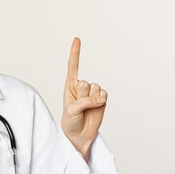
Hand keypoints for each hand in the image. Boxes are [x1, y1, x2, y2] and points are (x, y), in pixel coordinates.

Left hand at [61, 37, 107, 159]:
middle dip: (83, 96)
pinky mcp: (103, 98)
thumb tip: (102, 97)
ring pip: (95, 89)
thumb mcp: (71, 111)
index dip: (75, 52)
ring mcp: (93, 92)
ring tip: (86, 109)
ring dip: (91, 101)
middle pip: (85, 83)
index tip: (77, 39)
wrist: (79, 134)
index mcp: (70, 85)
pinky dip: (100, 102)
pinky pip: (104, 94)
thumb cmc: (70, 121)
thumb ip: (84, 101)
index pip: (73, 66)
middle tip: (79, 107)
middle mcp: (82, 86)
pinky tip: (96, 107)